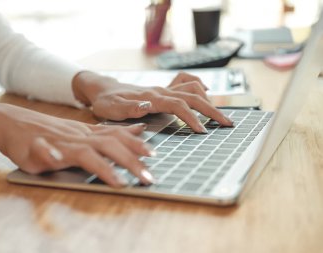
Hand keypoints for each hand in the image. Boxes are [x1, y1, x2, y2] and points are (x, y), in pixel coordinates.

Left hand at [0, 103, 153, 186]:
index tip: (123, 184)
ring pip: (115, 134)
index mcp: (67, 144)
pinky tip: (141, 130)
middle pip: (111, 146)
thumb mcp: (26, 156)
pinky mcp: (85, 127)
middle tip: (149, 177)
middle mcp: (80, 135)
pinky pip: (111, 127)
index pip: (92, 158)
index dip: (108, 171)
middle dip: (132, 162)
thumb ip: (42, 155)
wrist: (12, 121)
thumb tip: (54, 154)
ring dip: (135, 145)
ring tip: (152, 154)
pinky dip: (128, 131)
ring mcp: (85, 129)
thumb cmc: (19, 143)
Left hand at [73, 71, 232, 132]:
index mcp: (151, 97)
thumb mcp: (112, 109)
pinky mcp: (163, 90)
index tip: (203, 131)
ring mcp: (163, 89)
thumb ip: (130, 108)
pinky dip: (198, 86)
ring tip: (219, 114)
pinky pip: (185, 82)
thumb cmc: (107, 102)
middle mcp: (161, 91)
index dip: (192, 117)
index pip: (178, 105)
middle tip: (226, 124)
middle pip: (193, 96)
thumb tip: (148, 105)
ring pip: (193, 88)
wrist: (103, 89)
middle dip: (211, 110)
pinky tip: (205, 93)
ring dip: (208, 100)